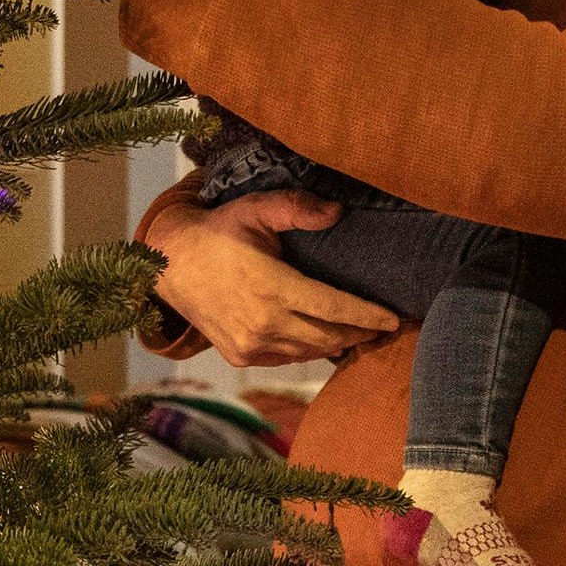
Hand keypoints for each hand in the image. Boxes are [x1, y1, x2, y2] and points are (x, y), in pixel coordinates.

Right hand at [140, 191, 401, 366]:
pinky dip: (310, 349)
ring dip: (338, 343)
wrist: (170, 264)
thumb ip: (296, 208)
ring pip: (311, 351)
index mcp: (271, 287)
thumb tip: (338, 212)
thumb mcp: (254, 209)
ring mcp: (251, 345)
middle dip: (361, 333)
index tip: (395, 319)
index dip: (368, 316)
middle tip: (385, 326)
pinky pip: (288, 357)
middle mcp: (263, 323)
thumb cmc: (218, 232)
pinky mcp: (242, 356)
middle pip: (329, 336)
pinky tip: (324, 338)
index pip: (334, 309)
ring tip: (361, 333)